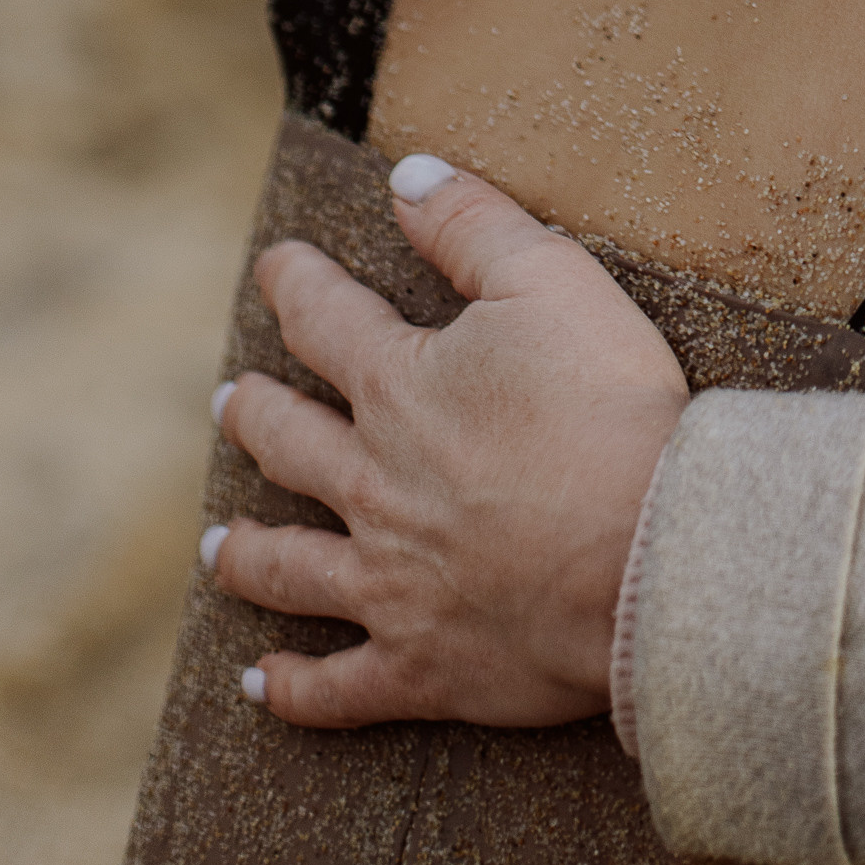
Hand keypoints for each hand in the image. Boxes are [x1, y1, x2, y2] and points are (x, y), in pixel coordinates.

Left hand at [208, 157, 687, 727]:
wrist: (645, 554)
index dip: (296, 285)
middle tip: (232, 403)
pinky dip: (293, 688)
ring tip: (218, 547)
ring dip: (247, 553)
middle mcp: (374, 486)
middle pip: (290, 445)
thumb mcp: (552, 280)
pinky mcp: (420, 665)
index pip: (326, 323)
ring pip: (291, 568)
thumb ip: (473, 224)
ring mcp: (389, 583)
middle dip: (257, 416)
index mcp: (401, 389)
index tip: (276, 267)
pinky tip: (261, 685)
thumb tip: (407, 176)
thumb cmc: (607, 407)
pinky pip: (336, 688)